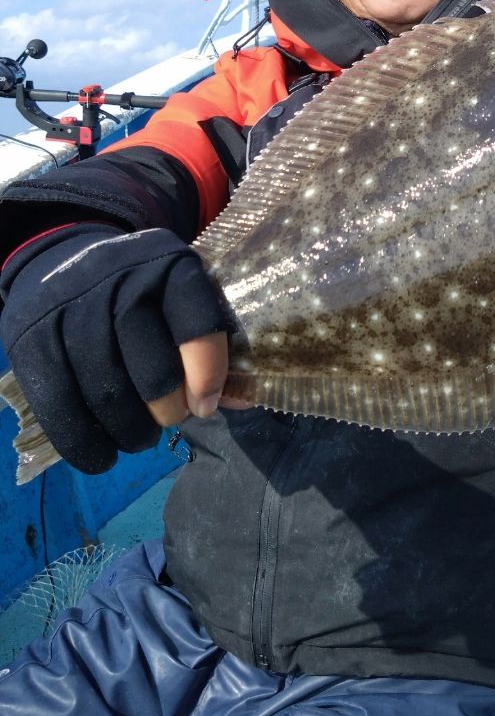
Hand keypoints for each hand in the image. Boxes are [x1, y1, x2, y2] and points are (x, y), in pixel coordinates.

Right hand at [0, 224, 232, 473]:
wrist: (63, 260)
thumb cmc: (140, 291)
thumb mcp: (180, 296)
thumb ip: (212, 343)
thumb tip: (241, 401)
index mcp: (170, 265)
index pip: (197, 320)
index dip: (208, 373)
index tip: (207, 405)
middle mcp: (119, 279)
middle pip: (148, 362)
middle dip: (168, 407)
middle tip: (173, 419)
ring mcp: (70, 307)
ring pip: (105, 389)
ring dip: (130, 429)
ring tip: (141, 438)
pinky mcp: (30, 338)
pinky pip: (59, 403)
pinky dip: (85, 441)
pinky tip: (103, 454)